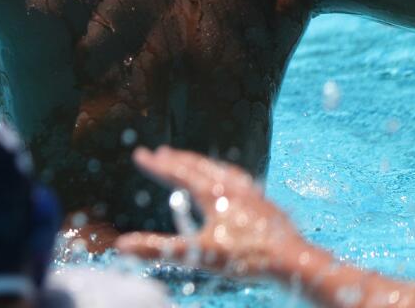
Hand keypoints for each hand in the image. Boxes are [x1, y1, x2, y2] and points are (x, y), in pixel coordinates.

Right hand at [115, 146, 307, 278]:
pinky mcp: (265, 203)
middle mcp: (231, 187)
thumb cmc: (245, 258)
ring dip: (201, 163)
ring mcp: (250, 193)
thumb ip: (158, 249)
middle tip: (161, 152)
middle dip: (177, 159)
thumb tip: (121, 246)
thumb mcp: (196, 255)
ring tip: (193, 161)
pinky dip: (226, 175)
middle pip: (198, 166)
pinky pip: (240, 180)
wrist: (293, 261)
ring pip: (221, 170)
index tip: (140, 154)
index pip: (177, 173)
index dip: (156, 165)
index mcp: (212, 193)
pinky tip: (230, 183)